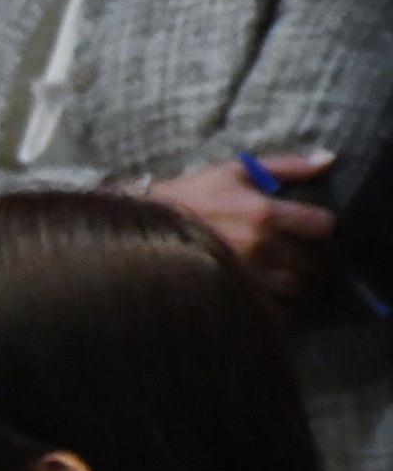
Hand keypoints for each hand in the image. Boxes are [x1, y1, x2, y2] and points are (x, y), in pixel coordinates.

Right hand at [149, 152, 335, 306]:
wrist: (144, 227)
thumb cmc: (191, 196)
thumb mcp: (234, 171)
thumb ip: (284, 166)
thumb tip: (327, 160)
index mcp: (263, 213)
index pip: (321, 225)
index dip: (322, 227)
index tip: (313, 228)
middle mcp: (259, 247)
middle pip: (313, 260)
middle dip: (313, 257)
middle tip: (302, 254)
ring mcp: (246, 276)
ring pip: (295, 287)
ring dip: (297, 282)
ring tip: (288, 276)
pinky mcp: (232, 297)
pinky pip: (271, 310)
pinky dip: (278, 305)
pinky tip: (270, 295)